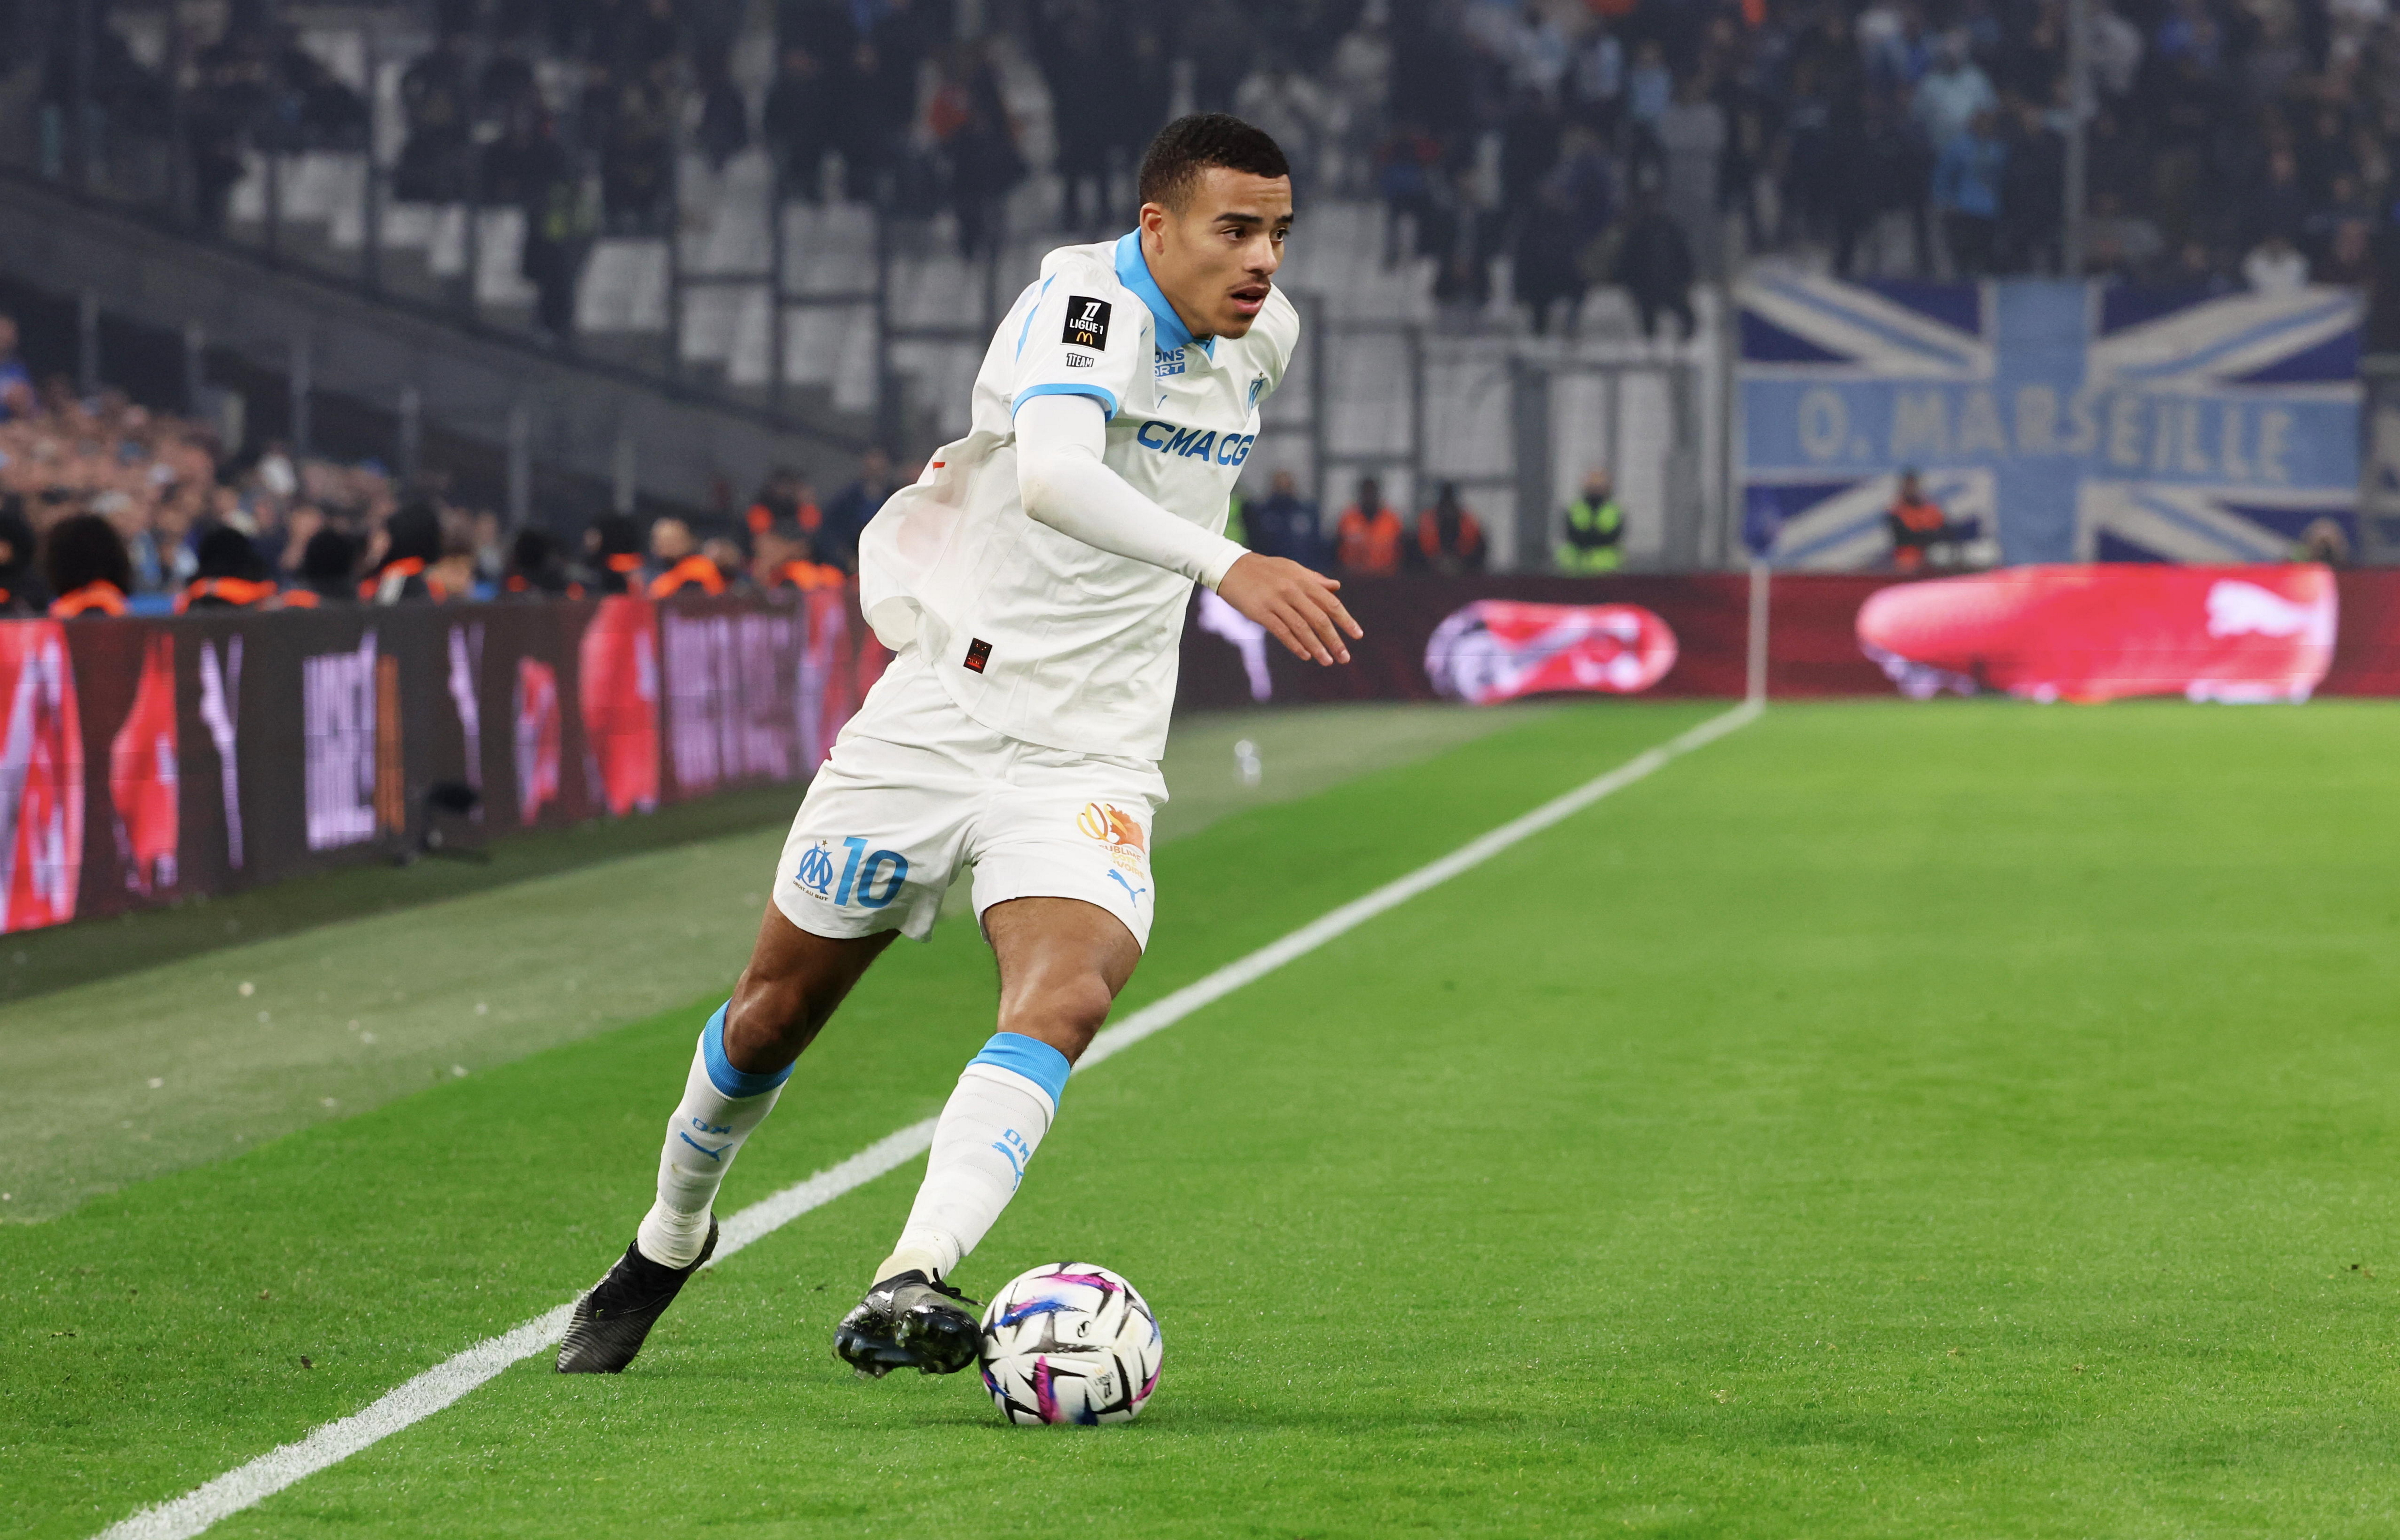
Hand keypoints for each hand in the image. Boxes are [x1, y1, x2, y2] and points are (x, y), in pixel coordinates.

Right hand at [1215, 553, 1361, 665]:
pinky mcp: (1261, 612)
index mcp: (1303, 580)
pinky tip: (1306, 655)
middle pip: (1319, 619)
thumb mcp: (1292, 569)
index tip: (1357, 635)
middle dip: (1334, 640)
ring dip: (1317, 647)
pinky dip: (1295, 645)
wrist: (1231, 567)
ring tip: (1328, 661)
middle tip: (1344, 657)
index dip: (1346, 620)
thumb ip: (1314, 580)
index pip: (1331, 603)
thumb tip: (1336, 587)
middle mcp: (1292, 590)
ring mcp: (1276, 601)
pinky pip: (1282, 632)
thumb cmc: (1265, 570)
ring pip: (1302, 628)